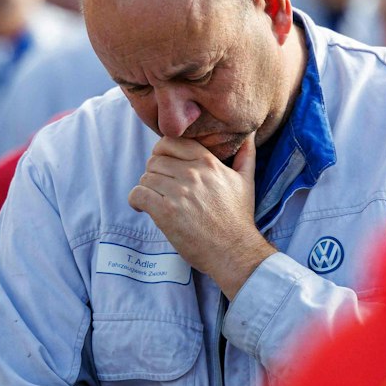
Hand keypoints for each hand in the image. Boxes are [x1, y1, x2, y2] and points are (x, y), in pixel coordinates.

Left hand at [129, 136, 274, 298]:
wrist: (234, 251)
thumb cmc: (238, 218)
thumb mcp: (246, 181)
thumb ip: (246, 154)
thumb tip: (249, 135)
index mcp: (208, 162)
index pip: (171, 141)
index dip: (162, 152)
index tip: (164, 164)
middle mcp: (192, 174)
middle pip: (155, 160)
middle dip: (154, 172)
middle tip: (159, 186)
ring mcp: (178, 193)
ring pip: (146, 177)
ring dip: (147, 188)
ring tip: (154, 199)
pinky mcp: (166, 212)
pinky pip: (138, 194)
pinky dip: (136, 200)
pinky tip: (142, 207)